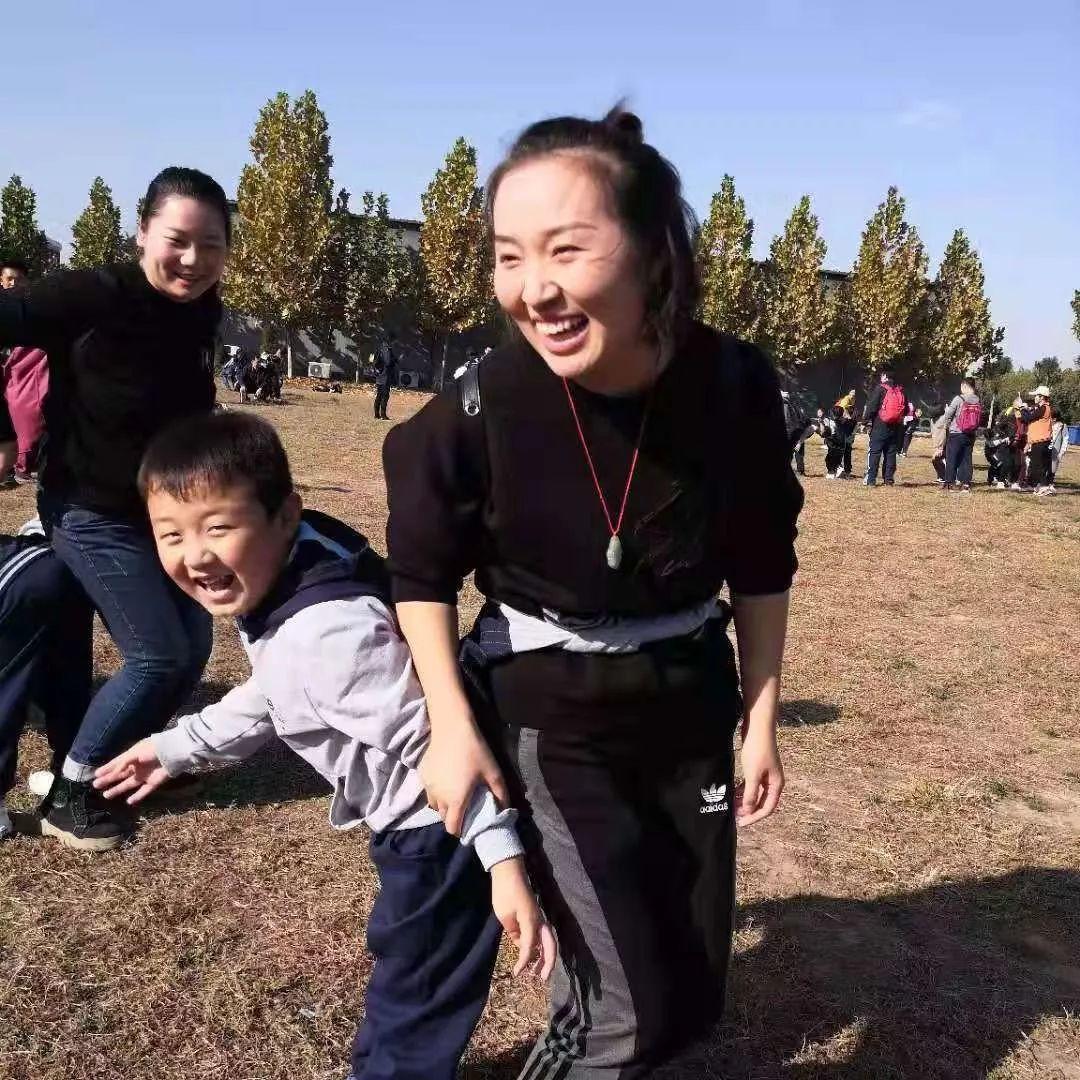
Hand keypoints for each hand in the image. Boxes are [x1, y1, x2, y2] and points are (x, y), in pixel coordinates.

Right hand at [93, 739, 170, 803]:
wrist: (173, 752)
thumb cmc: (153, 749)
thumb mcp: (134, 753)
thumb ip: (123, 763)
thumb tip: (113, 773)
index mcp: (133, 756)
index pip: (117, 763)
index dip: (107, 768)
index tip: (95, 774)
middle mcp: (137, 766)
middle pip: (120, 775)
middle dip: (108, 780)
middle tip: (95, 785)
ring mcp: (145, 775)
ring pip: (128, 784)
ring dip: (117, 789)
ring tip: (105, 795)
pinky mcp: (154, 782)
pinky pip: (143, 791)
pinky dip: (137, 797)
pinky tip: (128, 802)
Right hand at [420, 707, 508, 835]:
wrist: (452, 728)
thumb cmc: (474, 751)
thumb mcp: (493, 772)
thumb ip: (501, 794)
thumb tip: (504, 809)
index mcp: (456, 800)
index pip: (452, 828)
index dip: (460, 831)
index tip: (468, 826)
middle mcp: (438, 797)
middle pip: (443, 817)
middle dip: (453, 817)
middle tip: (464, 807)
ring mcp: (427, 786)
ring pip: (434, 804)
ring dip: (443, 805)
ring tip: (455, 794)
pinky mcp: (422, 775)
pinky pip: (429, 791)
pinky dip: (436, 791)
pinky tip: (446, 780)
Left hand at [490, 857, 556, 981]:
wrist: (508, 870)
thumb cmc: (504, 891)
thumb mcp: (505, 915)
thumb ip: (514, 932)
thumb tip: (520, 943)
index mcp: (531, 920)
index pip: (530, 946)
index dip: (524, 961)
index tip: (517, 973)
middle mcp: (539, 920)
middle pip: (550, 944)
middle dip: (548, 962)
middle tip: (542, 978)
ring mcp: (538, 917)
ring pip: (547, 940)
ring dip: (545, 956)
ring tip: (538, 972)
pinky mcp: (534, 915)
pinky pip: (539, 934)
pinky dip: (538, 947)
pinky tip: (530, 956)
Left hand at [736, 722, 783, 827]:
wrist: (758, 726)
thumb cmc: (757, 749)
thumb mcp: (753, 774)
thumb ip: (751, 793)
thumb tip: (749, 810)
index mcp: (776, 785)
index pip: (767, 808)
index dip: (755, 817)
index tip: (741, 823)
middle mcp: (773, 781)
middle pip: (762, 802)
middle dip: (749, 810)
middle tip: (735, 817)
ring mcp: (765, 774)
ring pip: (756, 793)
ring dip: (745, 801)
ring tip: (733, 806)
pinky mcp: (757, 767)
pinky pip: (751, 784)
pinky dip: (744, 790)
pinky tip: (734, 793)